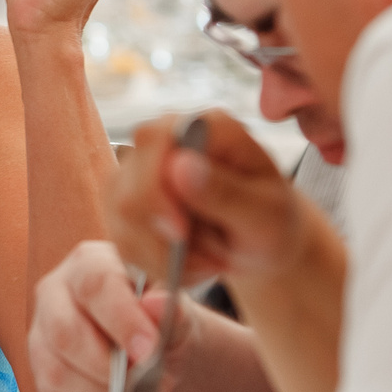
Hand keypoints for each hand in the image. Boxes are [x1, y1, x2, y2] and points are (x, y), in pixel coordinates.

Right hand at [26, 240, 186, 391]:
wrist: (149, 346)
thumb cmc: (159, 318)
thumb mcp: (176, 309)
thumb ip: (171, 308)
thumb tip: (156, 304)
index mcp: (88, 264)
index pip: (96, 285)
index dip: (123, 320)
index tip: (150, 350)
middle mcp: (53, 294)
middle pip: (64, 333)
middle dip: (110, 366)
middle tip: (152, 381)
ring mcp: (40, 337)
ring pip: (58, 373)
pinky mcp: (41, 377)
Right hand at [107, 112, 305, 292]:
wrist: (259, 240)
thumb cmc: (271, 220)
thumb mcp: (266, 213)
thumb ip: (226, 192)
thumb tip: (179, 165)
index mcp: (204, 127)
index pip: (152, 141)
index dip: (155, 190)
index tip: (181, 233)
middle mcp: (164, 141)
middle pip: (126, 190)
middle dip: (163, 239)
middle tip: (210, 261)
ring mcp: (139, 171)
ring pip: (120, 220)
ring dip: (163, 257)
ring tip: (208, 262)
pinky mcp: (126, 202)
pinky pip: (121, 240)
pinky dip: (155, 264)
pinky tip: (189, 264)